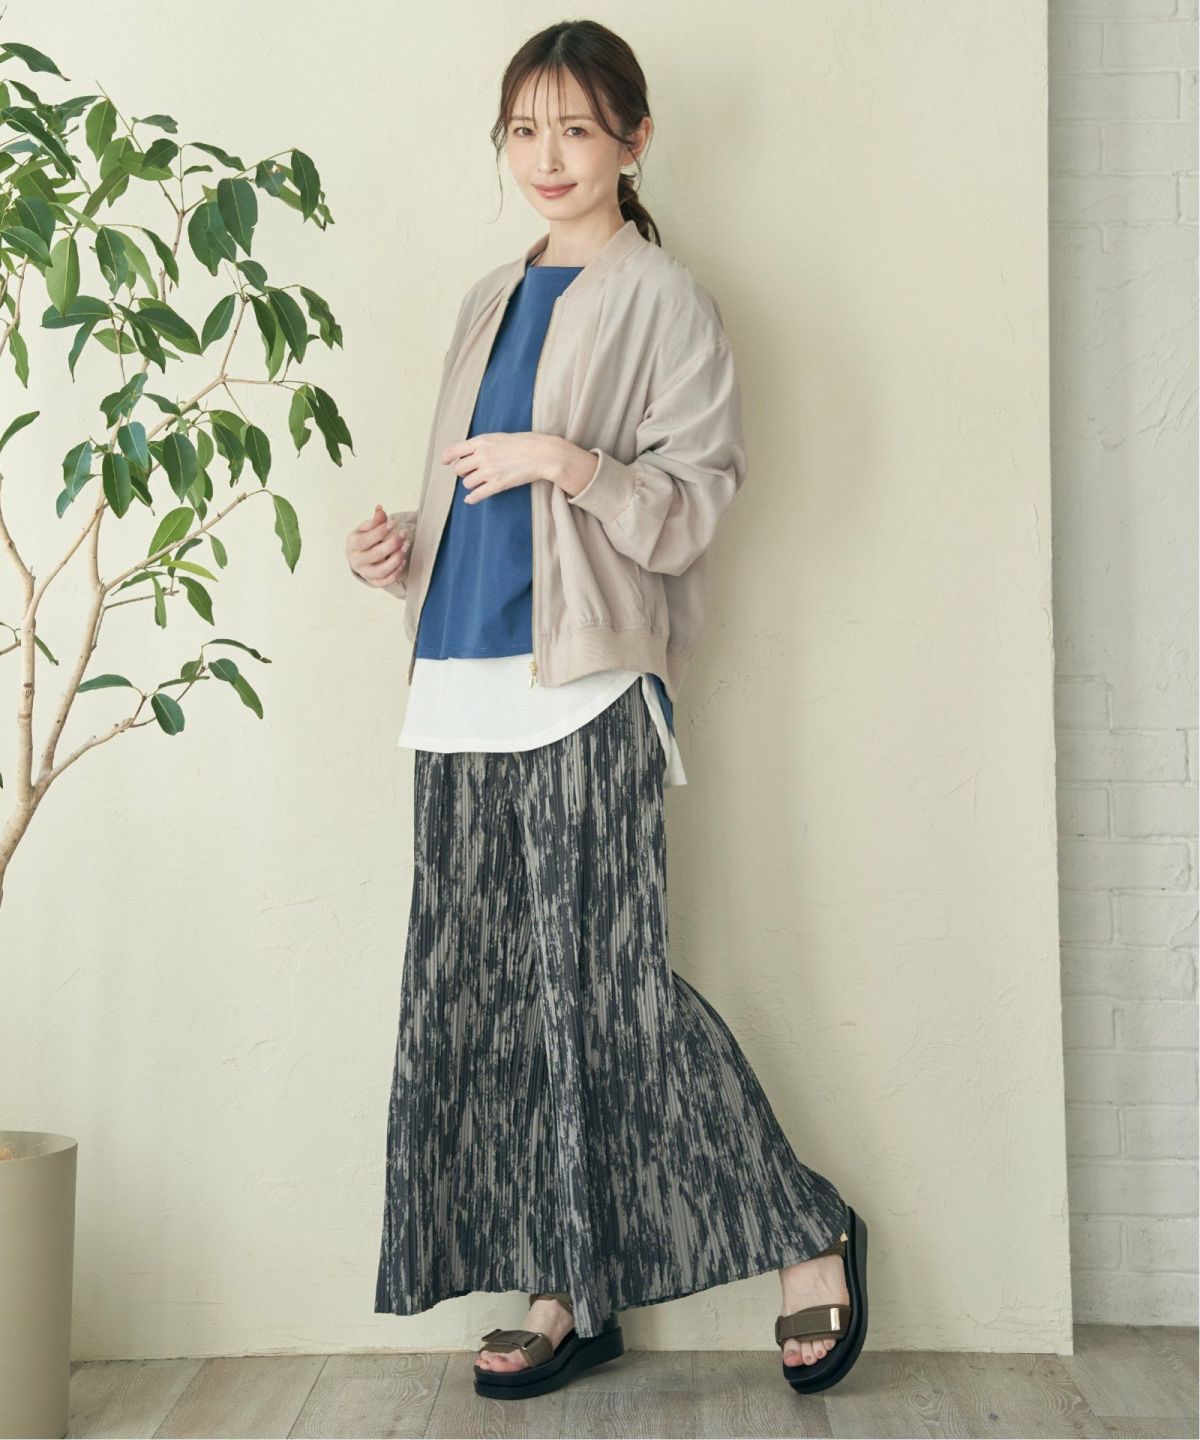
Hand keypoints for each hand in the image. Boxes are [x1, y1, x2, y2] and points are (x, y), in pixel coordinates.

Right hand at [347, 505, 412, 585]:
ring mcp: (364, 573)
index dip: (381, 531)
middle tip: (404, 534)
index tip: (394, 523)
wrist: (359, 556)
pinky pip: (385, 582)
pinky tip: (403, 561)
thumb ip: (375, 520)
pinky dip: (395, 573)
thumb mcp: (366, 528)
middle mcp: (356, 560)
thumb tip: (380, 508)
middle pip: (375, 555)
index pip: (366, 540)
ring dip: (396, 559)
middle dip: (392, 544)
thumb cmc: (364, 539)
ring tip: (406, 547)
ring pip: (381, 571)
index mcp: (352, 544)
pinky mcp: (373, 581)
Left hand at [443, 432, 566, 503]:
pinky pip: (477, 495)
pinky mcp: (498, 485)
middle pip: (458, 469)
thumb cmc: (524, 443)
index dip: (447, 458)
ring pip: (467, 483)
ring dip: (471, 484)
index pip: (454, 451)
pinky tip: (470, 499)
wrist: (542, 454)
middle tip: (470, 472)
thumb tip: (467, 454)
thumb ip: (482, 445)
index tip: (445, 462)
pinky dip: (471, 498)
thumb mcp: (499, 437)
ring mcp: (489, 471)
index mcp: (481, 442)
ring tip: (480, 482)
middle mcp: (482, 456)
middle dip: (463, 472)